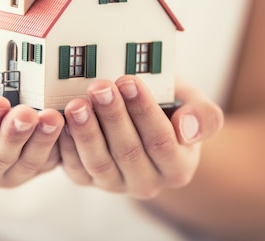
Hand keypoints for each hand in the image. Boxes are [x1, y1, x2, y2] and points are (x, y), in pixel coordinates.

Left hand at [58, 75, 223, 198]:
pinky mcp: (88, 180)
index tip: (129, 80)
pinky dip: (66, 145)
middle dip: (112, 117)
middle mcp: (148, 183)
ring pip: (99, 162)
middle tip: (99, 86)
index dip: (144, 111)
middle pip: (128, 152)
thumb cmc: (171, 108)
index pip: (161, 141)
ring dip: (86, 132)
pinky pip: (75, 167)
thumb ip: (204, 116)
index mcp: (178, 167)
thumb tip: (188, 129)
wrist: (146, 123)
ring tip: (77, 104)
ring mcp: (115, 184)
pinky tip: (61, 121)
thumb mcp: (194, 106)